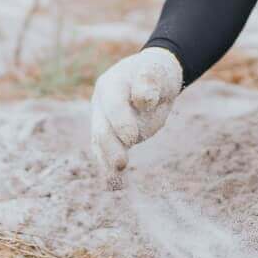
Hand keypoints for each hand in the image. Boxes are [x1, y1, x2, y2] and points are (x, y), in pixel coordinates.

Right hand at [89, 47, 182, 179]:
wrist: (154, 79)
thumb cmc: (156, 73)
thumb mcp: (157, 71)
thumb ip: (149, 81)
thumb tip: (143, 99)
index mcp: (110, 85)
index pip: (112, 105)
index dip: (120, 121)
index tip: (132, 137)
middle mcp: (101, 105)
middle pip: (101, 129)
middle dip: (111, 148)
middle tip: (122, 164)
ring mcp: (103, 121)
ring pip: (101, 145)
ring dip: (107, 163)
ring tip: (116, 184)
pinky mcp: (111, 137)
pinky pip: (107, 154)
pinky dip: (110, 170)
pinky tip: (115, 186)